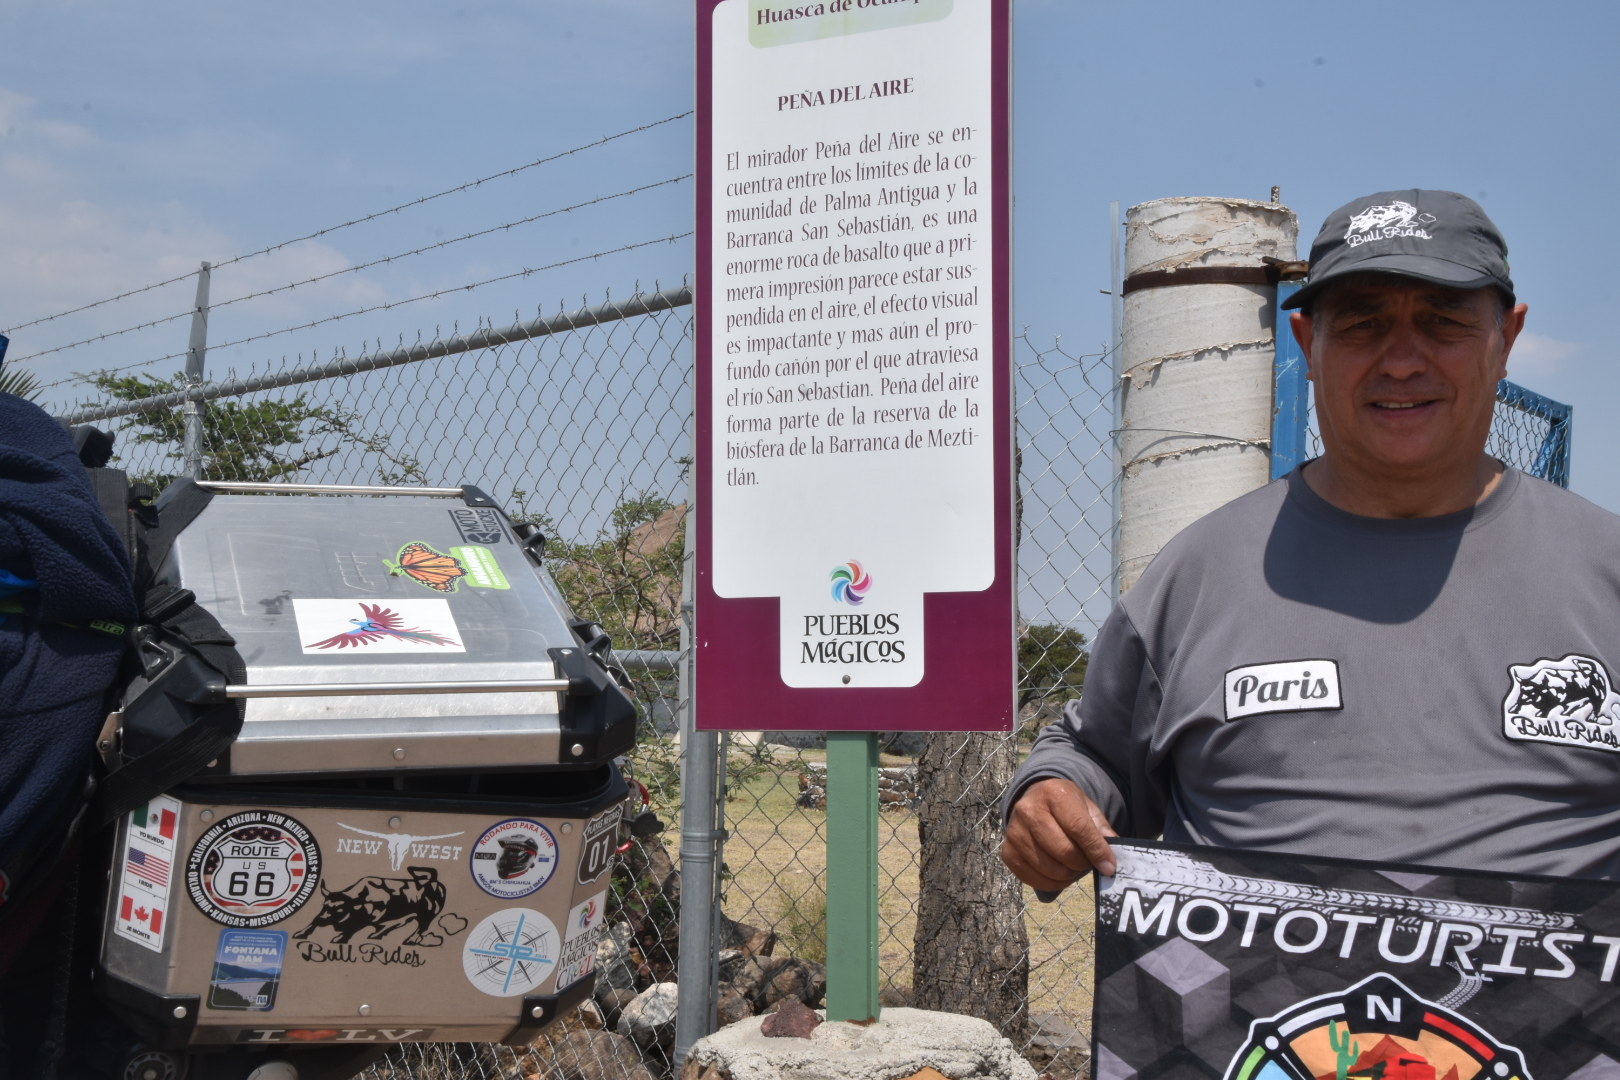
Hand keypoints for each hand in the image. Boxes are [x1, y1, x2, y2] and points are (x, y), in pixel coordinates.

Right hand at [1000, 777, 1117, 895]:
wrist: (1034, 799)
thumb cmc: (1065, 805)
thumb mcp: (1087, 807)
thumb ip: (1101, 830)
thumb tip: (1109, 861)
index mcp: (1053, 793)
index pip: (1078, 827)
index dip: (1096, 850)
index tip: (1109, 867)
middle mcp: (1028, 810)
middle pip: (1063, 851)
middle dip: (1082, 864)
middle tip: (1088, 863)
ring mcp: (1014, 832)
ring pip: (1050, 868)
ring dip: (1068, 875)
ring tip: (1073, 866)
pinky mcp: (1008, 852)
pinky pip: (1033, 879)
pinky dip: (1052, 883)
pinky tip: (1059, 874)